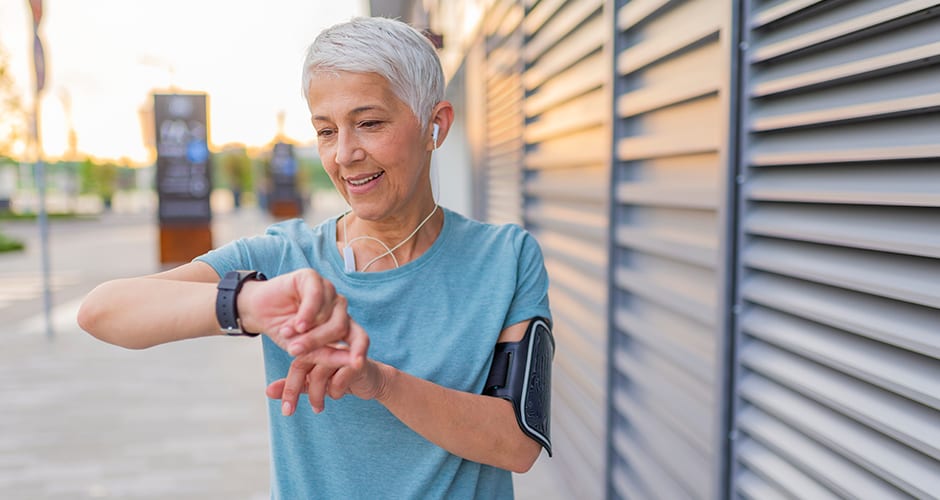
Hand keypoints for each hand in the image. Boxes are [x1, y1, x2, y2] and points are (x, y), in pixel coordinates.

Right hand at [237, 268, 362, 360]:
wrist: (259, 312)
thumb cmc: (285, 332)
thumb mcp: (304, 350)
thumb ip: (327, 356)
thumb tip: (353, 364)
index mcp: (342, 325)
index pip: (360, 337)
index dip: (360, 350)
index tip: (357, 364)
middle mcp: (338, 307)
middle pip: (340, 327)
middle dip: (317, 342)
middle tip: (294, 351)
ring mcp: (328, 291)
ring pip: (328, 313)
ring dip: (306, 329)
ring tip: (286, 334)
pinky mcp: (313, 278)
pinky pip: (317, 296)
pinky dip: (306, 313)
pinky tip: (296, 324)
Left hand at [265, 320, 390, 414]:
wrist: (372, 380)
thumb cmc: (341, 377)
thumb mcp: (315, 383)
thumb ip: (295, 385)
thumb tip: (267, 392)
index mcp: (315, 346)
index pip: (296, 363)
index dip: (287, 386)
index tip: (285, 410)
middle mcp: (327, 345)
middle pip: (304, 363)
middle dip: (294, 390)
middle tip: (289, 412)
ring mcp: (343, 351)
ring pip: (320, 371)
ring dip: (317, 394)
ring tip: (318, 408)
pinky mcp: (358, 361)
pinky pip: (340, 378)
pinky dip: (336, 390)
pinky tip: (337, 395)